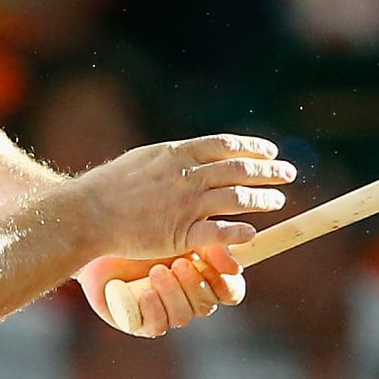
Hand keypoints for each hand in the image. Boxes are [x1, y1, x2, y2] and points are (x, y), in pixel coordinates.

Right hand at [74, 133, 292, 262]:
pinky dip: (241, 232)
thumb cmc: (110, 186)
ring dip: (263, 199)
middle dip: (269, 171)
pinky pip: (220, 232)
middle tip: (288, 173)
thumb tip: (193, 155)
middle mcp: (187, 176)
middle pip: (239, 170)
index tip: (270, 151)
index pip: (226, 145)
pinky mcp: (180, 233)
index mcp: (178, 154)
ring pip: (237, 198)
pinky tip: (253, 233)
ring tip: (278, 201)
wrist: (89, 213)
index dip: (253, 147)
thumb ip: (172, 157)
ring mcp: (186, 204)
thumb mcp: (144, 157)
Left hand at [79, 243, 245, 337]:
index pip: (230, 292)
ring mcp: (164, 311)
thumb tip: (241, 250)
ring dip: (172, 293)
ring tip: (156, 272)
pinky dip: (155, 308)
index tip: (219, 265)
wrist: (99, 234)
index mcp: (202, 277)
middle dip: (194, 285)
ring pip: (183, 316)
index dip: (228, 283)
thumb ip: (212, 238)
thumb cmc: (142, 228)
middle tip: (179, 263)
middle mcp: (186, 298)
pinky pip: (157, 326)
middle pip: (207, 305)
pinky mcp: (140, 322)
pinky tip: (145, 293)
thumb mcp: (182, 230)